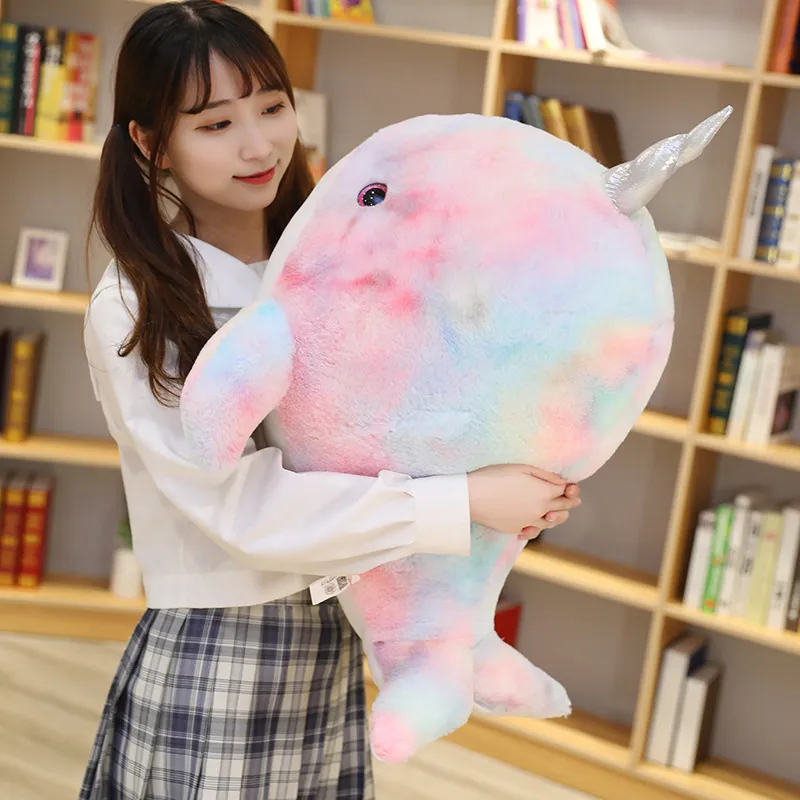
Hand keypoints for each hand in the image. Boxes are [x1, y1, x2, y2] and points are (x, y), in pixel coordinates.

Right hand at [466, 464, 580, 536]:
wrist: (472, 497)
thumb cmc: (495, 477)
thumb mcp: (522, 468)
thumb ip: (545, 475)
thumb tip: (562, 481)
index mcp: (544, 493)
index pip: (565, 490)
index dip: (569, 486)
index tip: (571, 484)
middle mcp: (541, 510)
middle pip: (563, 507)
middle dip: (570, 501)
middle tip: (574, 498)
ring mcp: (529, 522)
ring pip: (551, 522)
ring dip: (558, 516)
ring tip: (560, 513)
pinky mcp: (517, 529)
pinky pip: (534, 530)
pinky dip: (538, 526)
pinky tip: (535, 523)